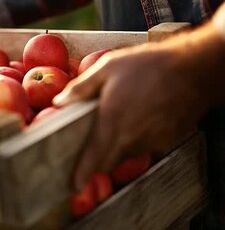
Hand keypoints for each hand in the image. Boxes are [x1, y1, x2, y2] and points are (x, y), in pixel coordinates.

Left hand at [53, 42, 210, 190]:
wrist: (193, 69)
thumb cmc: (148, 66)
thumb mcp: (107, 68)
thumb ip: (80, 88)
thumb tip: (58, 102)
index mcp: (112, 121)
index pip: (94, 158)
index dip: (83, 174)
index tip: (75, 185)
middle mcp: (132, 137)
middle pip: (109, 160)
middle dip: (98, 157)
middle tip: (93, 140)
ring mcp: (152, 141)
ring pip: (128, 153)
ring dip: (119, 144)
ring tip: (122, 117)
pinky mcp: (168, 140)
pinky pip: (146, 146)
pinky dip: (138, 138)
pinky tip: (141, 116)